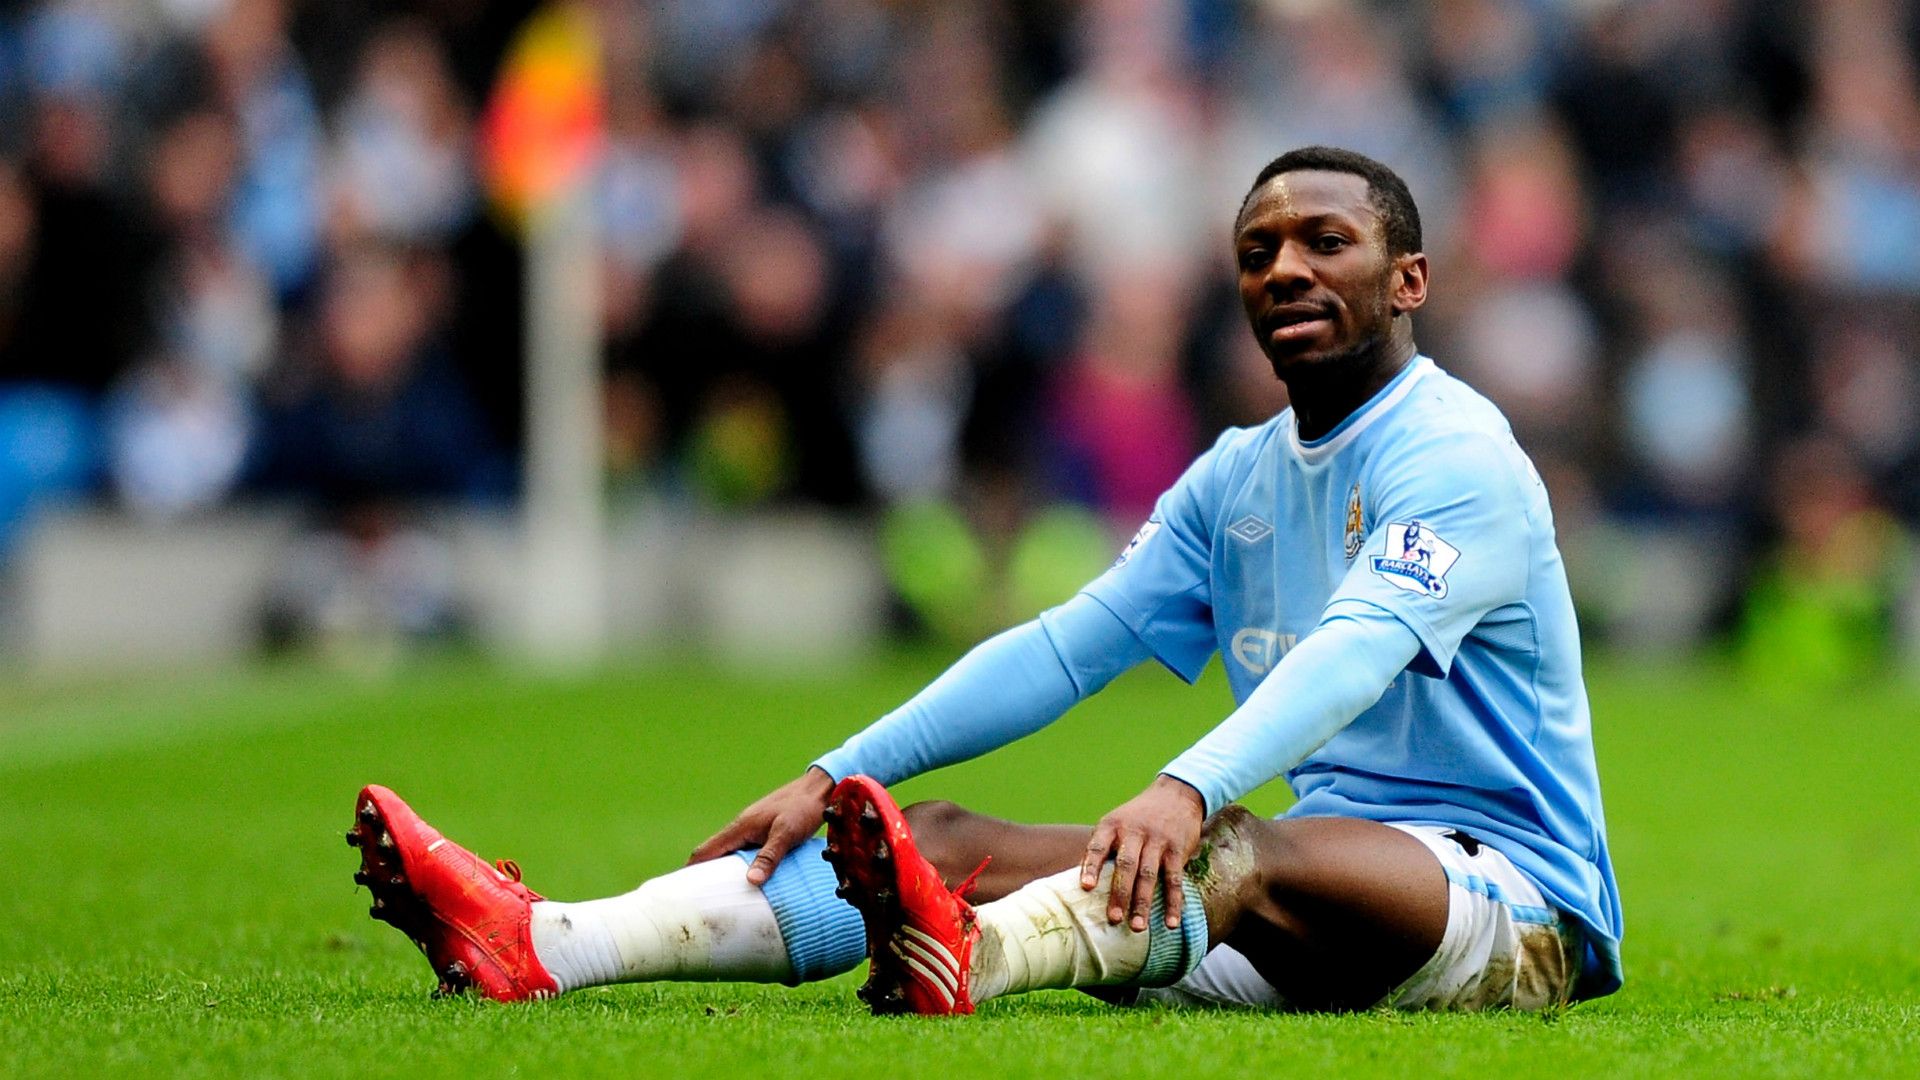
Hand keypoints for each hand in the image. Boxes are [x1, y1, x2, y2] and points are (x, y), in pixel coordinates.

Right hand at [689, 766, 835, 885]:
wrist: (818, 790)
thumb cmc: (802, 809)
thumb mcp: (786, 834)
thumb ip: (769, 856)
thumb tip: (751, 881)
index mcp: (740, 827)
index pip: (706, 851)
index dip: (691, 870)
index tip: (681, 891)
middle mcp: (741, 829)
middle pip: (714, 854)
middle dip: (704, 875)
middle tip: (700, 901)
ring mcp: (752, 830)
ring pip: (730, 854)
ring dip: (724, 872)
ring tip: (722, 897)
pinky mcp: (764, 833)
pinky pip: (745, 853)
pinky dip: (741, 867)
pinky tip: (749, 880)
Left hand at [1080, 775, 1205, 931]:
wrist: (1176, 795)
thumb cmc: (1138, 816)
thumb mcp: (1116, 822)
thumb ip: (1101, 848)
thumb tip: (1080, 883)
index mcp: (1112, 825)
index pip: (1098, 846)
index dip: (1091, 866)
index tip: (1086, 888)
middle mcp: (1134, 832)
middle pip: (1126, 865)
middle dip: (1120, 894)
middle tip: (1114, 919)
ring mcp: (1158, 840)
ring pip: (1150, 875)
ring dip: (1143, 903)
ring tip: (1138, 927)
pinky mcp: (1177, 849)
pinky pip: (1175, 879)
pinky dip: (1173, 903)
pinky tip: (1170, 922)